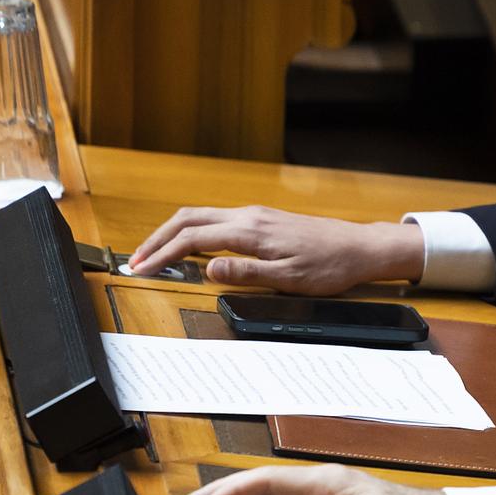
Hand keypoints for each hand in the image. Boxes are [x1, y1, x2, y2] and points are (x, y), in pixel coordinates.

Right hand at [127, 205, 423, 293]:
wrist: (360, 248)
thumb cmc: (330, 266)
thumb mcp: (289, 278)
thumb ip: (246, 274)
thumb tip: (207, 269)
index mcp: (251, 231)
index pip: (193, 239)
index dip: (162, 254)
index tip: (141, 270)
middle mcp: (249, 216)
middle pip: (188, 219)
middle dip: (157, 239)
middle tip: (136, 262)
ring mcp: (255, 215)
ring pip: (201, 216)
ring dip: (173, 234)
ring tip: (153, 255)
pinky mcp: (262, 220)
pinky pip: (216, 220)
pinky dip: (192, 231)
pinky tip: (188, 247)